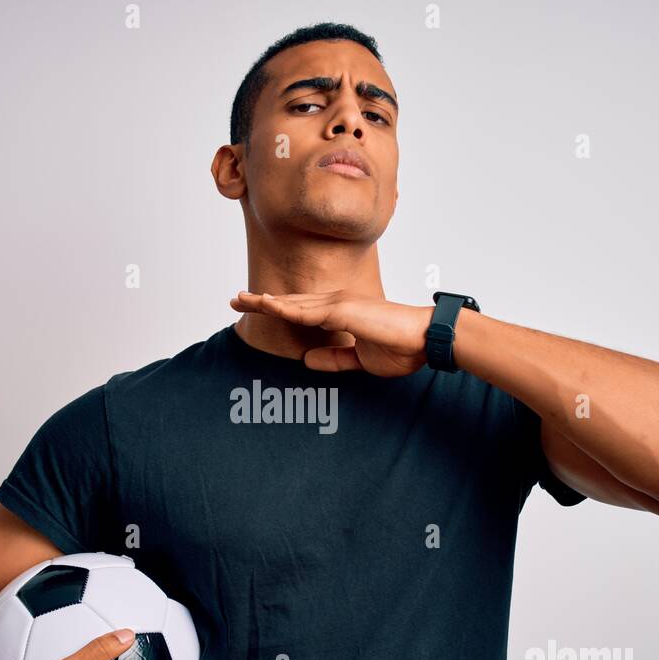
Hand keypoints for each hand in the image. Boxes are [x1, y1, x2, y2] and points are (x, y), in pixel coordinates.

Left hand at [230, 289, 432, 376]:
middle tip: (234, 299)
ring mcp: (339, 304)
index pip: (301, 311)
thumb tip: (307, 360)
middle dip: (261, 301)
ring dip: (265, 301)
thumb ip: (333, 358)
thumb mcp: (359, 359)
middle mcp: (337, 303)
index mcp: (342, 313)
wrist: (424, 340)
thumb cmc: (401, 348)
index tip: (255, 307)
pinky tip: (266, 306)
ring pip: (293, 304)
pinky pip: (307, 312)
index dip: (277, 308)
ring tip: (239, 299)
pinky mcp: (343, 311)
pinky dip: (284, 309)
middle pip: (291, 303)